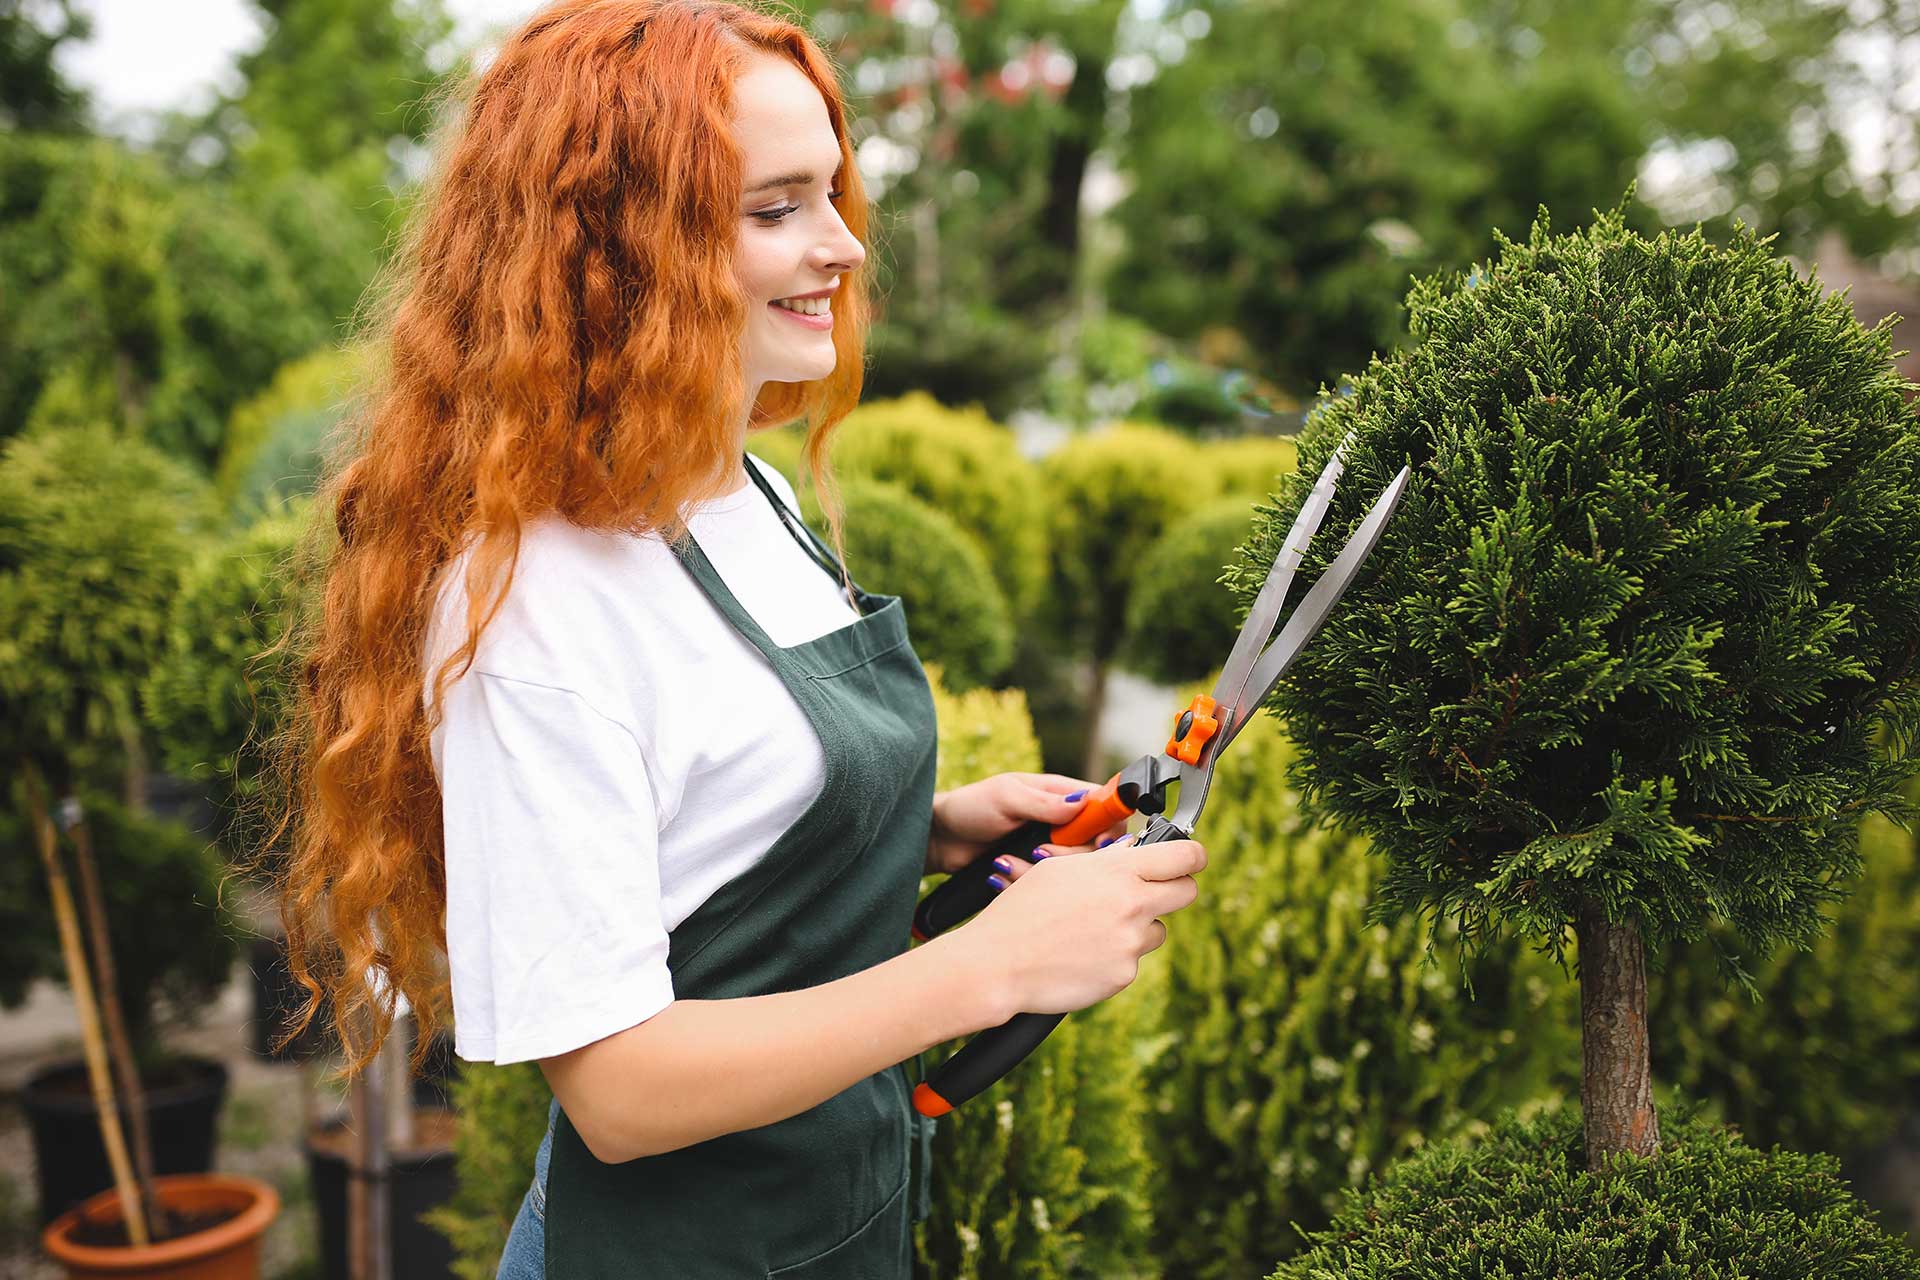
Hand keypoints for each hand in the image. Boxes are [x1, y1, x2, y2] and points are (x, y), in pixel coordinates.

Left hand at [926, 772, 1128, 876]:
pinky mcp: (1034, 872)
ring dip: (1038, 870)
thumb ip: (1044, 802)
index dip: (1108, 826)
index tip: (1096, 842)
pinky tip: (1000, 873)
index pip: (1104, 807)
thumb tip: (1083, 803)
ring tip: (1006, 861)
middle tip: (1038, 851)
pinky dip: (1023, 882)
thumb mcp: (1006, 797)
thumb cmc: (970, 808)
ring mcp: (1048, 848)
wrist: (940, 840)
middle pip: (1095, 846)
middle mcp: (1061, 822)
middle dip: (1068, 854)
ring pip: (1070, 870)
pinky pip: (1047, 885)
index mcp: (1060, 795)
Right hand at [959, 833, 1207, 1017]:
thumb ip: (1105, 860)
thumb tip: (1135, 850)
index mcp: (1118, 870)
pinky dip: (1114, 956)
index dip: (1192, 855)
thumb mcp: (1059, 869)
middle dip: (1175, 888)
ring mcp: (1131, 942)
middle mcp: (1133, 904)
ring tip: (1093, 930)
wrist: (997, 964)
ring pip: (1157, 930)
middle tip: (1150, 891)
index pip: (1184, 856)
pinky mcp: (1124, 975)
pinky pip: (1132, 960)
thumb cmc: (1021, 910)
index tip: (1190, 858)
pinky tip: (1081, 954)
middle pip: (1187, 892)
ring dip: (1138, 927)